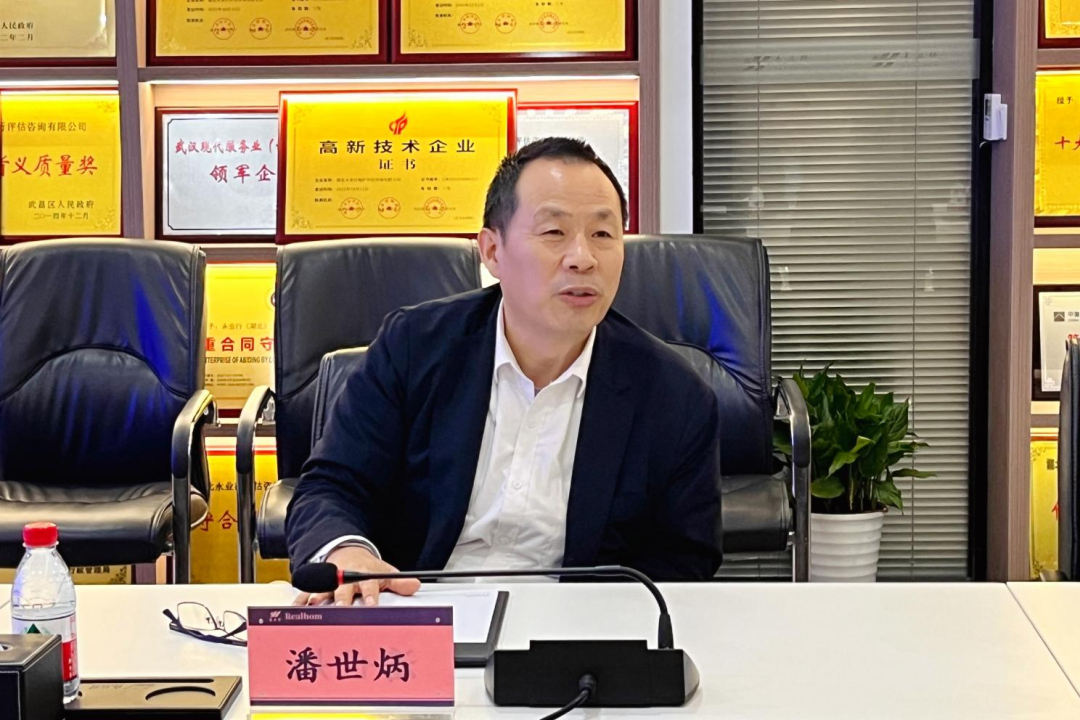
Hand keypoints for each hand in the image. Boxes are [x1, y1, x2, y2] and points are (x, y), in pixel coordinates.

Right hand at [292, 546, 420, 606]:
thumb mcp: (385, 572)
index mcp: (364, 576)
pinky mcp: (317, 586)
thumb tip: (415, 586)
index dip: (371, 595)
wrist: (347, 553)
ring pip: (323, 590)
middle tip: (342, 607)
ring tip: (314, 605)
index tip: (372, 604)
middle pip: (344, 589)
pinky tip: (295, 607)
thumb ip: (399, 582)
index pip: (369, 586)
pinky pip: (307, 593)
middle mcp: (346, 579)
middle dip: (342, 598)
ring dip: (318, 597)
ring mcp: (330, 582)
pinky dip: (301, 599)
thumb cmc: (366, 568)